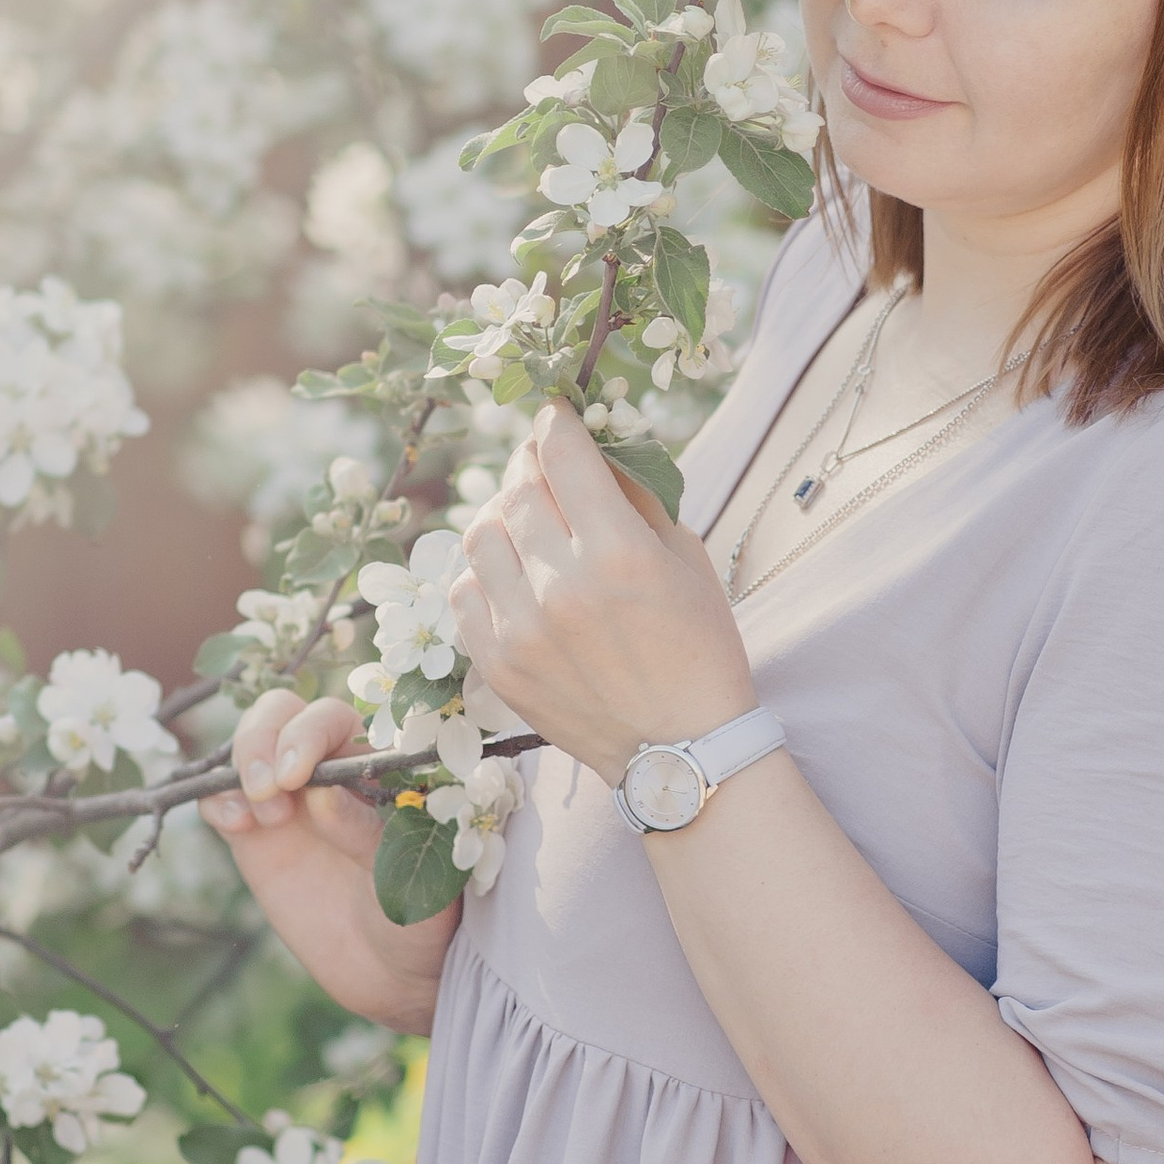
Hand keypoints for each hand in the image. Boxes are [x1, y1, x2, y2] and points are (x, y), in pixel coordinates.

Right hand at [201, 690, 455, 1025]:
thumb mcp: (406, 880)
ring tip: (259, 819)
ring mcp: (290, 800)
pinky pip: (221, 798)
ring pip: (248, 746)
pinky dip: (217, 799)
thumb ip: (365, 833)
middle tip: (268, 790)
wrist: (392, 974)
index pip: (334, 719)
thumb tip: (320, 793)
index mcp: (378, 765)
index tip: (297, 775)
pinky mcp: (256, 835)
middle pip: (281, 714)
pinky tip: (235, 826)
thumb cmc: (416, 920)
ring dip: (242, 766)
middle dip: (264, 738)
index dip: (309, 733)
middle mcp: (331, 770)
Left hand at [449, 403, 755, 784]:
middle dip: (530, 465)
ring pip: (480, 535)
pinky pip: (464, 591)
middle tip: (545, 468)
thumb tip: (594, 445)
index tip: (557, 413)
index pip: (562, 454)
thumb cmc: (699, 648)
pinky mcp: (498, 665)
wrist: (682, 751)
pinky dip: (483, 573)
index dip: (556, 421)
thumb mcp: (687, 558)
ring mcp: (523, 629)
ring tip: (529, 526)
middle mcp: (563, 587)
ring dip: (504, 518)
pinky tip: (514, 576)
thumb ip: (637, 497)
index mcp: (619, 553)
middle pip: (517, 489)